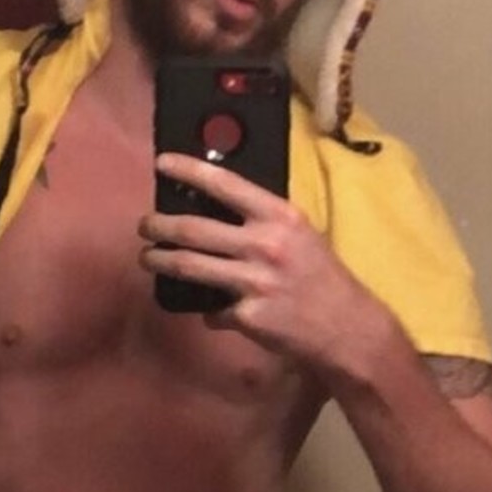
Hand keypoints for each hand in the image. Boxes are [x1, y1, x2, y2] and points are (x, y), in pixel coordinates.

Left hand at [140, 153, 391, 377]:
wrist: (347, 328)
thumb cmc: (322, 277)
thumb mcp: (301, 236)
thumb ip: (263, 222)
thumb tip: (218, 212)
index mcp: (280, 216)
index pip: (225, 184)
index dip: (188, 170)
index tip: (162, 163)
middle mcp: (264, 244)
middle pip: (193, 229)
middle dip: (159, 225)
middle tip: (144, 225)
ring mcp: (254, 282)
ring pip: (189, 266)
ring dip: (160, 261)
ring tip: (148, 258)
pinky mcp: (247, 316)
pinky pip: (213, 310)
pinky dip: (209, 312)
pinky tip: (210, 312)